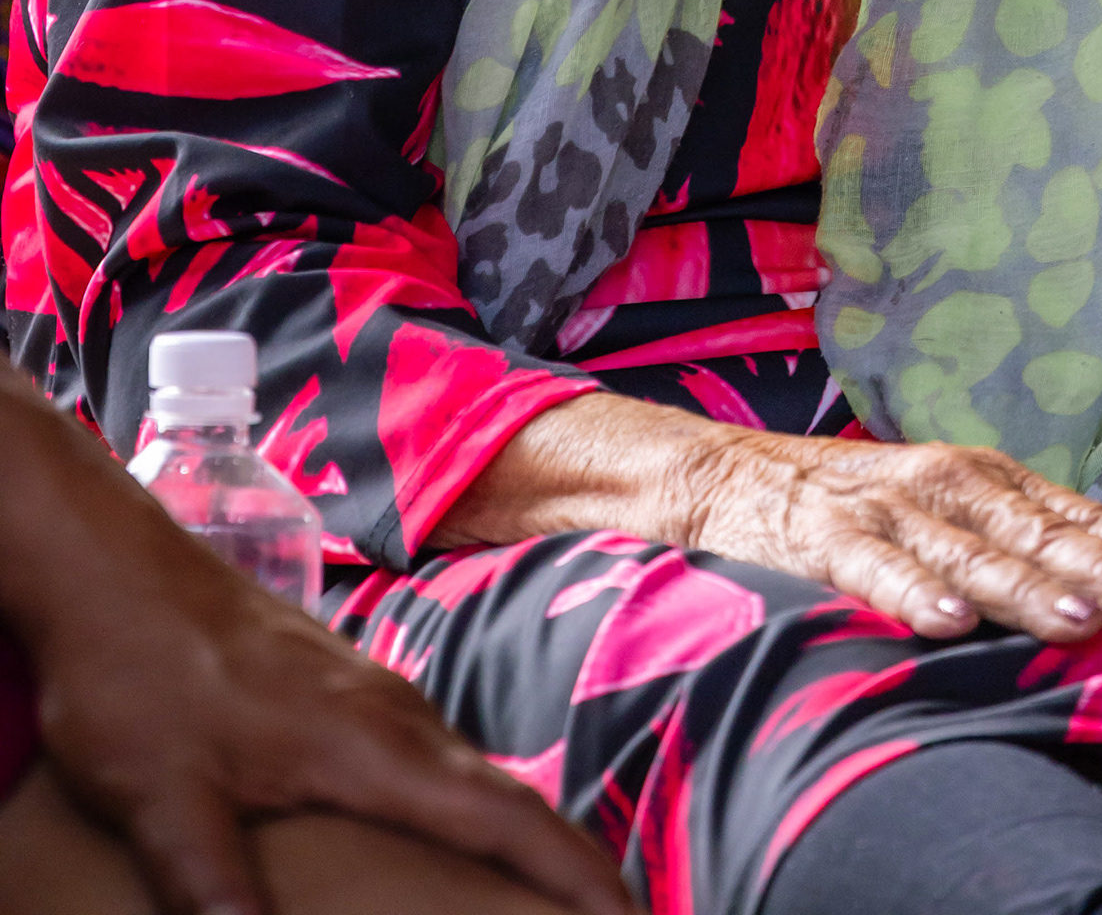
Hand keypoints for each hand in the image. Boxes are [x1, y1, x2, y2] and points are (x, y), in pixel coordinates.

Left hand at [0, 372, 629, 914]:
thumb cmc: (138, 672)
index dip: (580, 874)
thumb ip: (212, 883)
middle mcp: (393, 713)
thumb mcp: (162, 797)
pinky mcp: (342, 690)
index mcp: (373, 744)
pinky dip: (468, 803)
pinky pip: (432, 757)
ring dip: (520, 833)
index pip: (507, 818)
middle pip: (509, 797)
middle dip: (570, 864)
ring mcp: (371, 694)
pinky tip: (447, 834)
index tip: (640, 914)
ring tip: (546, 897)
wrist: (112, 569)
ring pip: (472, 773)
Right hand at [673, 423, 1101, 642]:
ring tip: (1077, 621)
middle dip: (1101, 569)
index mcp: (980, 478)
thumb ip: (1011, 544)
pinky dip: (911, 591)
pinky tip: (946, 623)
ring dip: (1025, 586)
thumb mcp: (940, 515)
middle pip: (1034, 530)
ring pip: (967, 551)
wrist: (723, 475)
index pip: (1072, 511)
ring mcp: (883, 507)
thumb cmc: (851, 508)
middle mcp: (942, 482)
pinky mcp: (821, 535)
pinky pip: (872, 567)